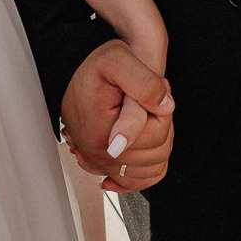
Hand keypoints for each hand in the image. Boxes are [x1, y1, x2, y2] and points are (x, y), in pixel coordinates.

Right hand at [58, 39, 174, 192]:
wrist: (76, 73)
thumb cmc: (97, 67)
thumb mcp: (119, 60)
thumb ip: (144, 84)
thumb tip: (164, 108)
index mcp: (101, 134)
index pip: (157, 134)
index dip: (163, 107)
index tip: (153, 87)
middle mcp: (98, 156)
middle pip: (158, 152)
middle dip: (162, 122)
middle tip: (149, 98)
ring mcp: (100, 165)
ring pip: (154, 165)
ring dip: (157, 139)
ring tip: (143, 112)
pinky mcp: (103, 168)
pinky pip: (139, 180)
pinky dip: (150, 164)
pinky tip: (145, 142)